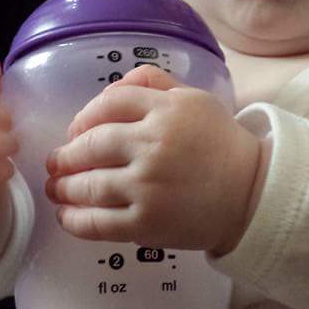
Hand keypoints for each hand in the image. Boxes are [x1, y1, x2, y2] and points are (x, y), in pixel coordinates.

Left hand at [45, 65, 264, 255]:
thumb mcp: (194, 99)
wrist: (252, 193)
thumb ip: (154, 84)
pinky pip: (98, 223)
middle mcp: (154, 145)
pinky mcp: (147, 224)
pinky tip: (66, 216)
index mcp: (166, 111)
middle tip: (56, 163)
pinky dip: (74, 220)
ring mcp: (148, 187)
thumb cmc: (220, 144)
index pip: (108, 104)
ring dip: (63, 187)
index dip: (83, 117)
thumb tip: (112, 88)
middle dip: (65, 155)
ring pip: (88, 185)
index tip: (75, 131)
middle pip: (90, 145)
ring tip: (56, 189)